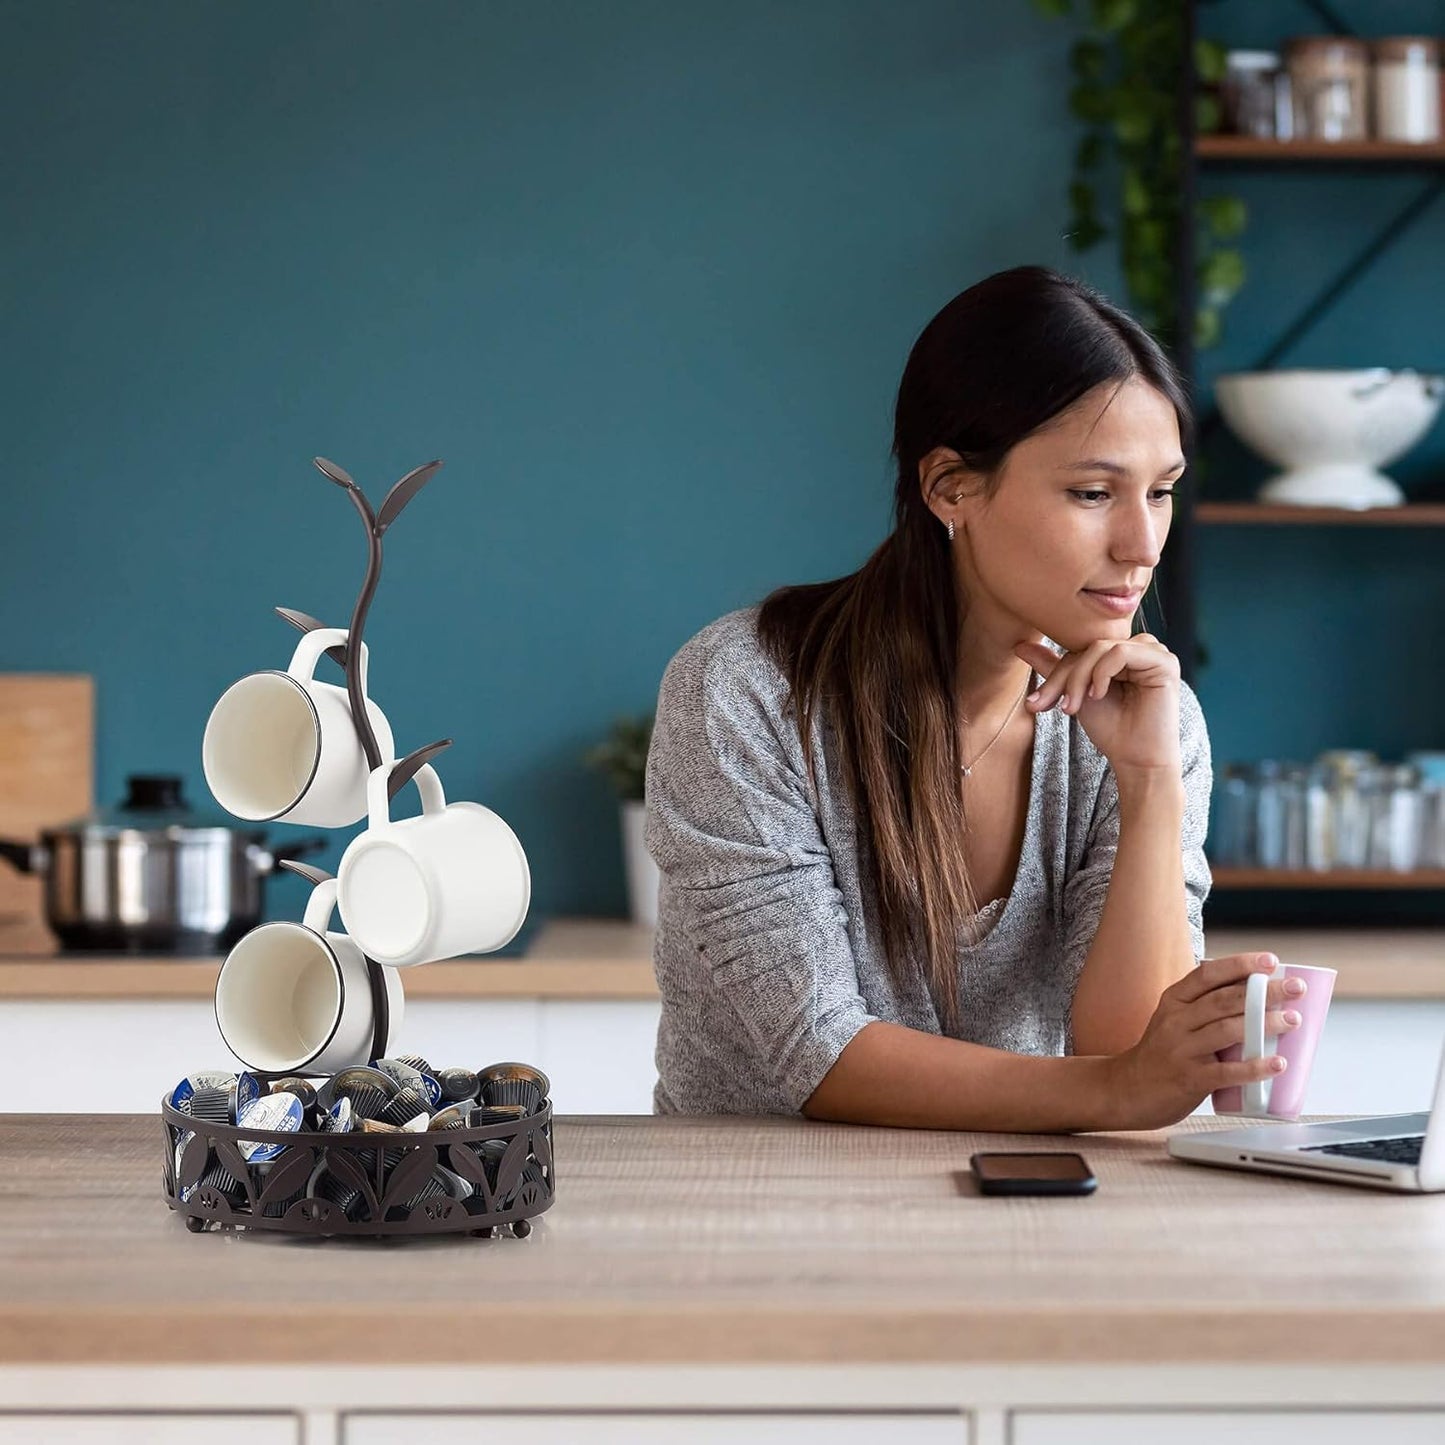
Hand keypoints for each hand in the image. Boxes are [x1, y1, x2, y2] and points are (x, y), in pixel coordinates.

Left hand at [1014, 634, 1180, 777]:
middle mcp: (1140, 647)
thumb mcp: (1073, 694)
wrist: (1134, 759)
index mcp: (1121, 651)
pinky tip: (1097, 696)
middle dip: (1064, 677)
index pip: (1079, 648)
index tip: (1036, 703)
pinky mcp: (1165, 662)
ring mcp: (1155, 652)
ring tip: (1074, 706)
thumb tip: (1020, 644)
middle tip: (1053, 706)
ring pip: (1100, 647)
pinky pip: (1120, 652)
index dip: (1056, 673)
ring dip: (1080, 678)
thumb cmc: (1110, 728)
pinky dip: (1101, 673)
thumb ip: (1053, 667)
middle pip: (1088, 646)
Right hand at [1101, 953, 1307, 1130]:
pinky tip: (1277, 1063)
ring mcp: (1181, 1050)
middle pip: (1224, 1000)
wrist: (1127, 1089)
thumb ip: (1205, 1009)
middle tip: (1296, 988)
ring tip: (1293, 1021)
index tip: (1270, 961)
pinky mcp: (1189, 1079)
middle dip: (1264, 992)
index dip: (1240, 965)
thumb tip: (1260, 1000)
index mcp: (1173, 1001)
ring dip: (1264, 1023)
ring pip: (1228, 1030)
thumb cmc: (1161, 1053)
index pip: (1207, 974)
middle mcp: (1176, 1021)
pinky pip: (1226, 1072)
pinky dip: (1254, 1067)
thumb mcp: (1174, 1021)